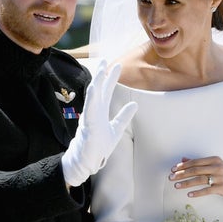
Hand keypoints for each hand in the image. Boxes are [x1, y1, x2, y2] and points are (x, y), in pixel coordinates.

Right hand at [61, 60, 137, 186]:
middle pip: (99, 89)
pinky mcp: (88, 125)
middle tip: (105, 59)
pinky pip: (90, 109)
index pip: (106, 91)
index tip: (117, 65)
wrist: (87, 162)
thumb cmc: (98, 147)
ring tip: (101, 69)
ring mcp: (90, 117)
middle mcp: (94, 111)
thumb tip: (135, 104)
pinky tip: (94, 87)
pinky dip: (92, 98)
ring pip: (93, 96)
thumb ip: (124, 116)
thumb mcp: (116, 130)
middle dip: (102, 74)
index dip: (111, 78)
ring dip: (97, 82)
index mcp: (100, 111)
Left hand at [169, 156, 222, 221]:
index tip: (173, 169)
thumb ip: (198, 162)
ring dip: (186, 183)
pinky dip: (197, 192)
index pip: (195, 162)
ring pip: (199, 180)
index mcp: (214, 160)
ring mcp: (220, 177)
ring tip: (176, 186)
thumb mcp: (213, 165)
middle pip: (196, 170)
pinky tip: (189, 194)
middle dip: (181, 174)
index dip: (183, 165)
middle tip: (171, 177)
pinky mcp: (222, 188)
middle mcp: (217, 167)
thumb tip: (183, 159)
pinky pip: (207, 190)